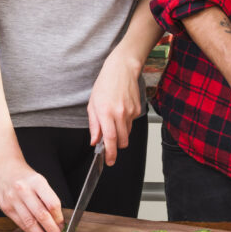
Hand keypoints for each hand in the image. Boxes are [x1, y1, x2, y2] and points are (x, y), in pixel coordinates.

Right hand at [0, 160, 63, 231]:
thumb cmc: (25, 177)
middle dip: (52, 231)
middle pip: (41, 215)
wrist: (3, 168)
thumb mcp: (39, 181)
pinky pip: (20, 223)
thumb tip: (58, 221)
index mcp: (37, 181)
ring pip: (29, 222)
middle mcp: (24, 190)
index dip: (59, 218)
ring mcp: (13, 199)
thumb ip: (48, 199)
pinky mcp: (5, 207)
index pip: (51, 203)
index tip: (63, 227)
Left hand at [87, 50, 142, 165]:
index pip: (109, 139)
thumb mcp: (93, 104)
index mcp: (105, 112)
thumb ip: (94, 125)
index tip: (109, 161)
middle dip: (116, 146)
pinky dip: (126, 123)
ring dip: (120, 134)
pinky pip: (132, 123)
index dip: (110, 153)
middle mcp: (119, 113)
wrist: (122, 70)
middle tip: (110, 144)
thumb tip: (94, 140)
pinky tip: (121, 111)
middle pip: (121, 141)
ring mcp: (130, 112)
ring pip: (127, 134)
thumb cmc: (105, 84)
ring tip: (114, 120)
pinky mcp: (138, 110)